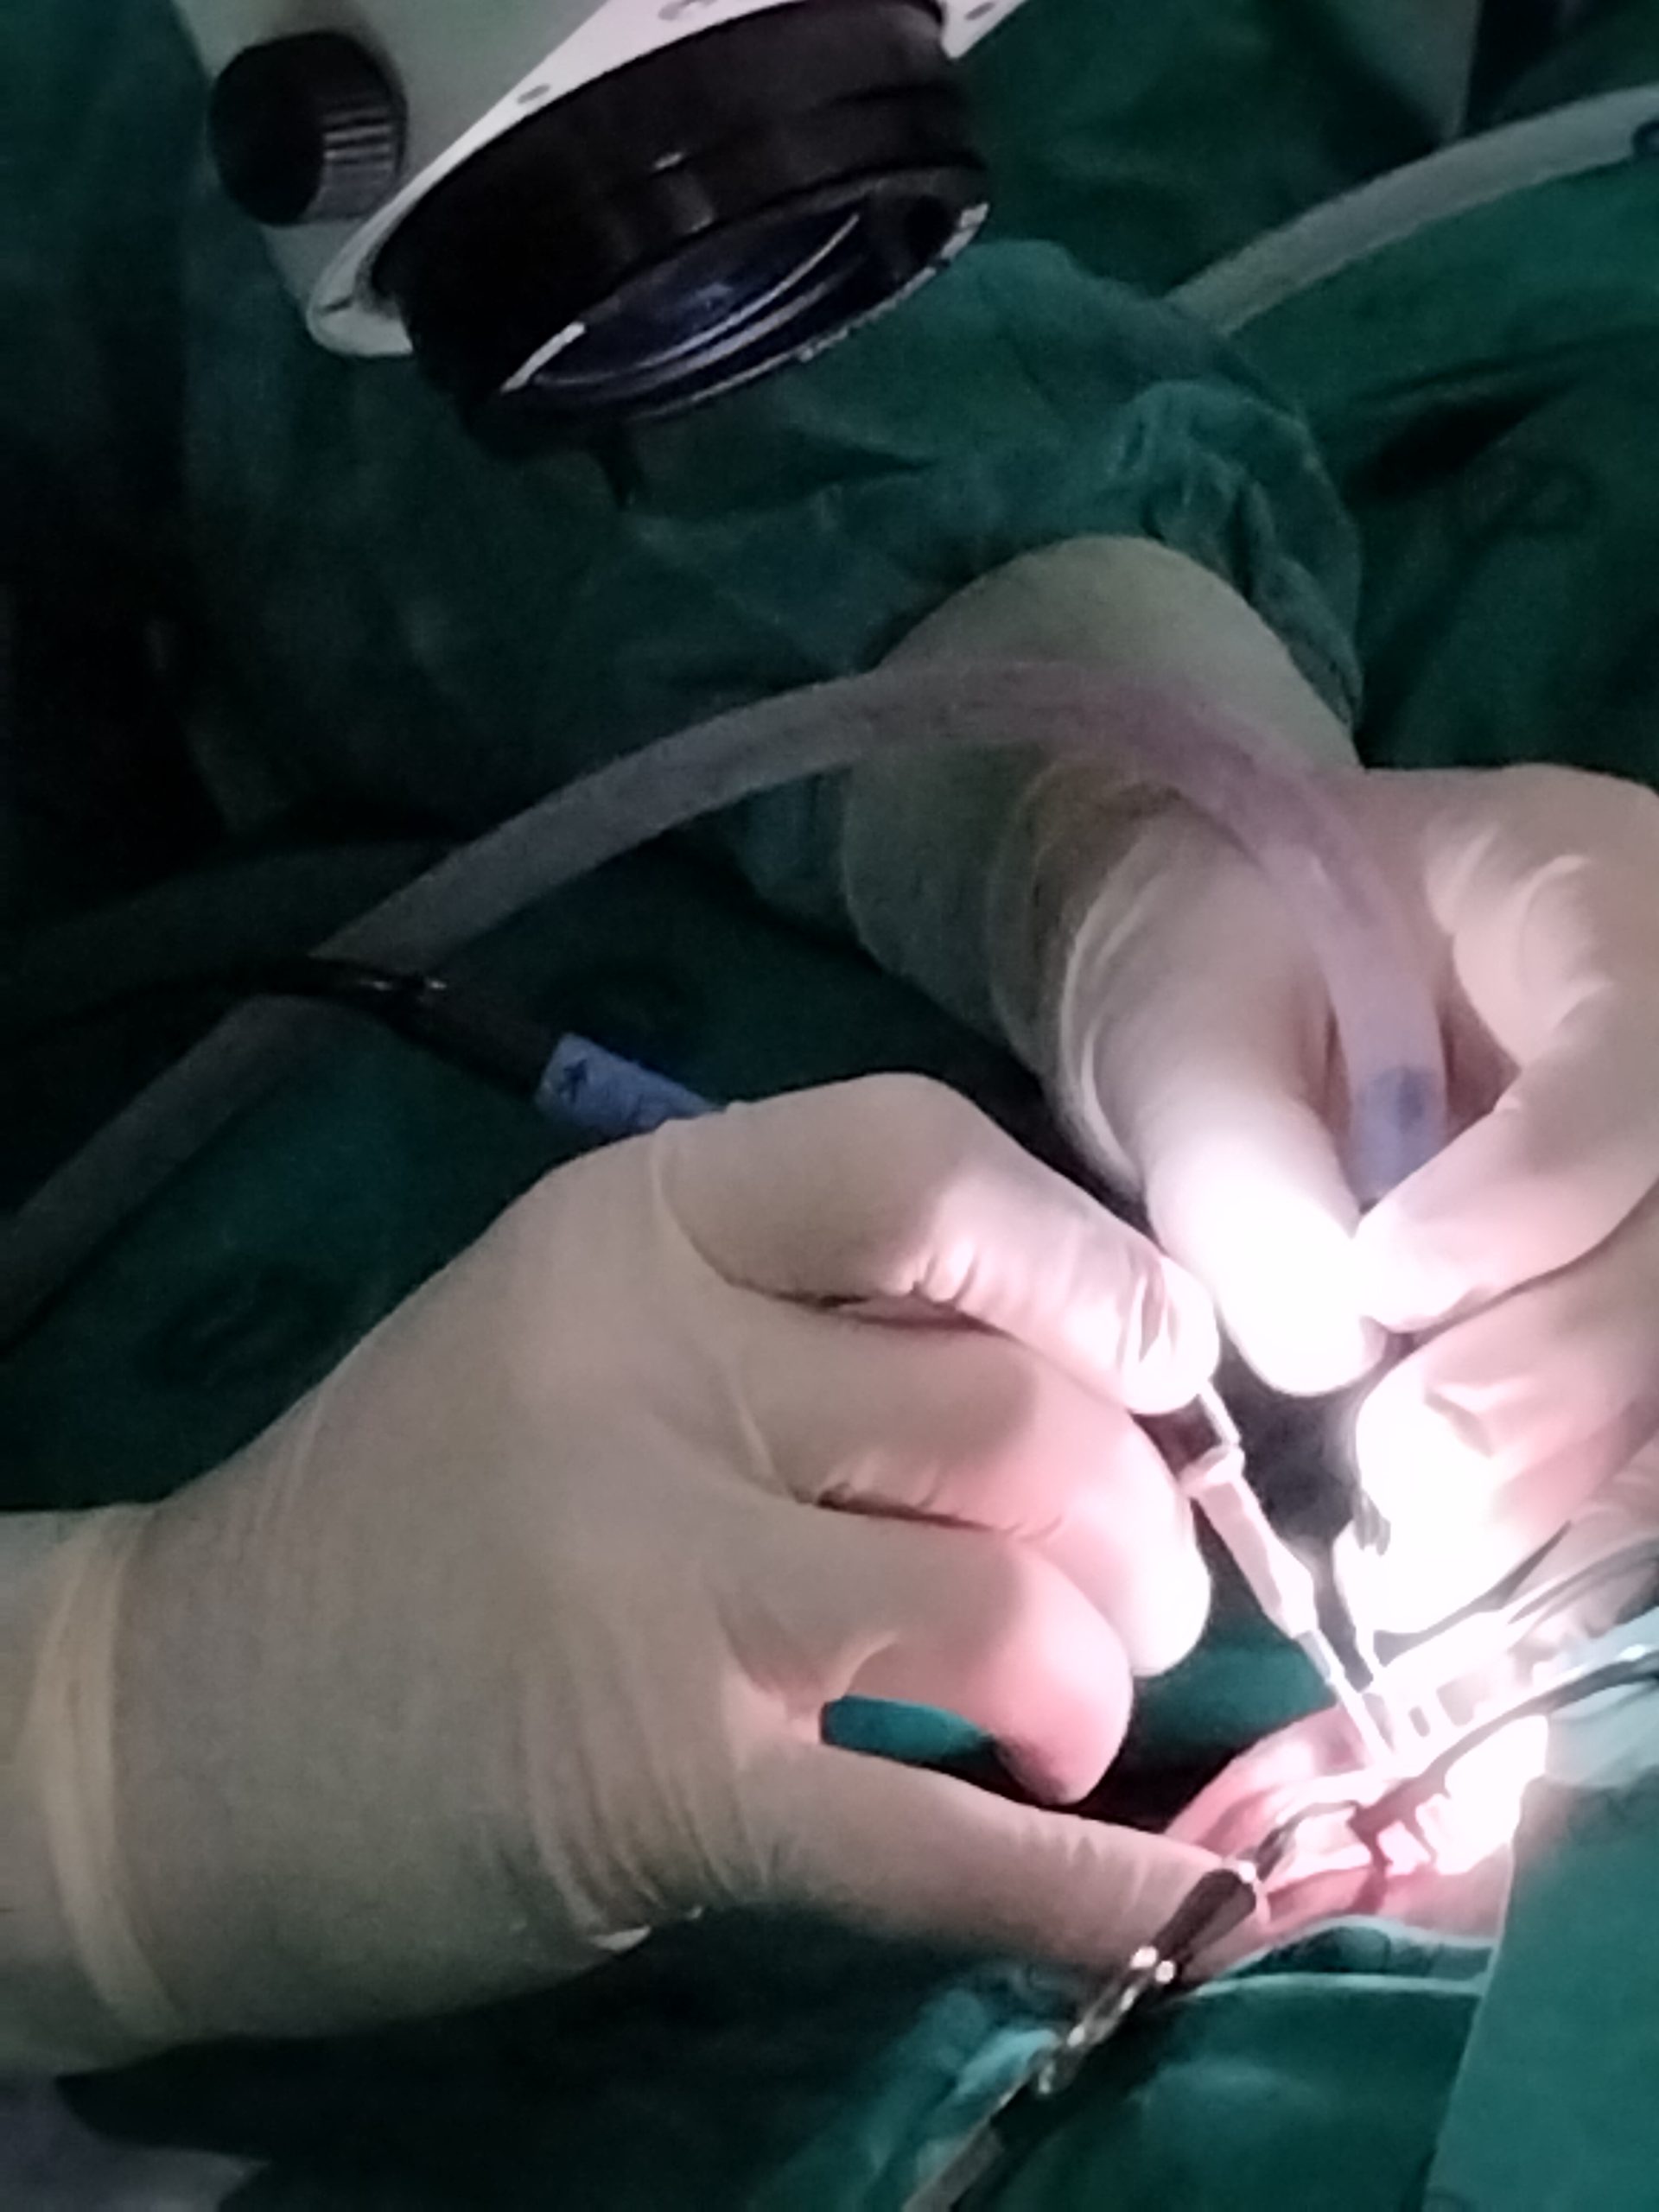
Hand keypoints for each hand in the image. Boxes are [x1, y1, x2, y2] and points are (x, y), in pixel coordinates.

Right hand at [39, 1077, 1220, 2056]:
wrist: (172, 1727)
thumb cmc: (414, 1513)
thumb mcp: (584, 1336)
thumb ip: (803, 1322)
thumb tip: (1096, 1381)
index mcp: (633, 1224)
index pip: (921, 1162)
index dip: (1091, 1264)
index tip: (1165, 1360)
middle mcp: (646, 1369)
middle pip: (1016, 1407)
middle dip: (1139, 1520)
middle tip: (1141, 1597)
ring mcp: (646, 1578)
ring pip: (1009, 1603)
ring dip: (1102, 1683)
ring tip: (1071, 1721)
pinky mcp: (652, 1786)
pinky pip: (935, 1836)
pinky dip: (1082, 1877)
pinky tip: (1166, 1893)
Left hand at [1061, 764, 1658, 1627]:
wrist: (1216, 967)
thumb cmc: (1204, 953)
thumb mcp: (1180, 1015)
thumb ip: (1242, 1162)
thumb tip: (1330, 1353)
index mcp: (1587, 897)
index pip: (1636, 1050)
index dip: (1542, 1188)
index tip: (1390, 1281)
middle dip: (1559, 1370)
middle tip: (1408, 1481)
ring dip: (1567, 1471)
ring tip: (1419, 1563)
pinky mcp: (1626, 1292)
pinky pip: (1634, 1415)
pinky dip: (1563, 1503)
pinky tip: (1467, 1576)